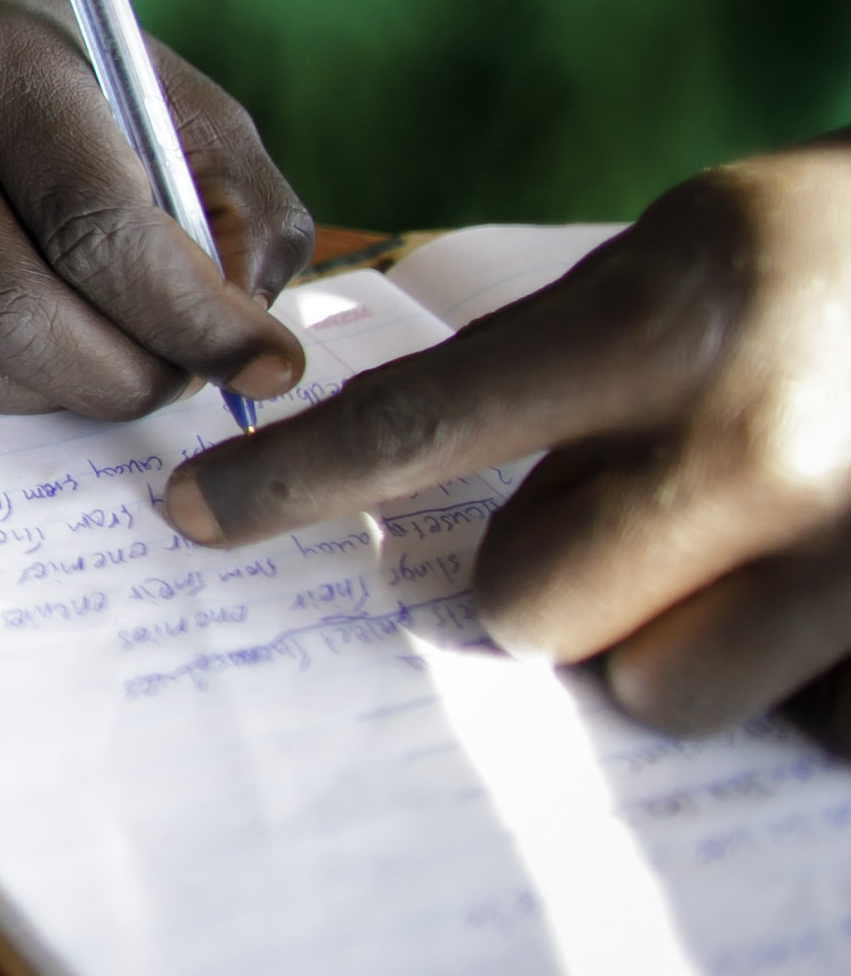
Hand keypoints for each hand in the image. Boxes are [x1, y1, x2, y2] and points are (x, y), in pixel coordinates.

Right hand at [0, 0, 312, 417]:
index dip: (189, 313)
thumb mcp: (162, 87)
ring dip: (68, 392)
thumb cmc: (54, 61)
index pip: (92, 219)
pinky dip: (10, 389)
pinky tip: (56, 357)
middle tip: (191, 378)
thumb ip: (235, 195)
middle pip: (13, 305)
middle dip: (127, 372)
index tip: (266, 364)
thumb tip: (247, 330)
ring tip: (130, 367)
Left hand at [168, 137, 850, 745]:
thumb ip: (569, 364)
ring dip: (682, 633)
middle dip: (559, 575)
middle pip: (525, 604)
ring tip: (769, 537)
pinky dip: (806, 673)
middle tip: (643, 504)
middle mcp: (753, 448)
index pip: (421, 426)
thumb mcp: (696, 250)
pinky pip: (798, 725)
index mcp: (672, 323)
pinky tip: (847, 579)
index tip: (189, 515)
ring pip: (654, 684)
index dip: (290, 482)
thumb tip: (433, 485)